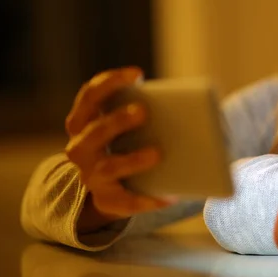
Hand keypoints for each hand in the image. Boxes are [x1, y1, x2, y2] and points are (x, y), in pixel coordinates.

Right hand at [64, 66, 174, 231]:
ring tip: (158, 154)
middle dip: (117, 120)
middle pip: (94, 131)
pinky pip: (126, 202)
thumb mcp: (128, 126)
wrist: (110, 189)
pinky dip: (147, 199)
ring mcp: (91, 176)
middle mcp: (81, 148)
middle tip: (144, 112)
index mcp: (85, 122)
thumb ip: (147, 113)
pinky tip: (169, 197)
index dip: (110, 82)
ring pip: (108, 167)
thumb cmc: (126, 144)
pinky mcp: (107, 200)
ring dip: (132, 159)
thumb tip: (196, 107)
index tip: (137, 74)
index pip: (90, 96)